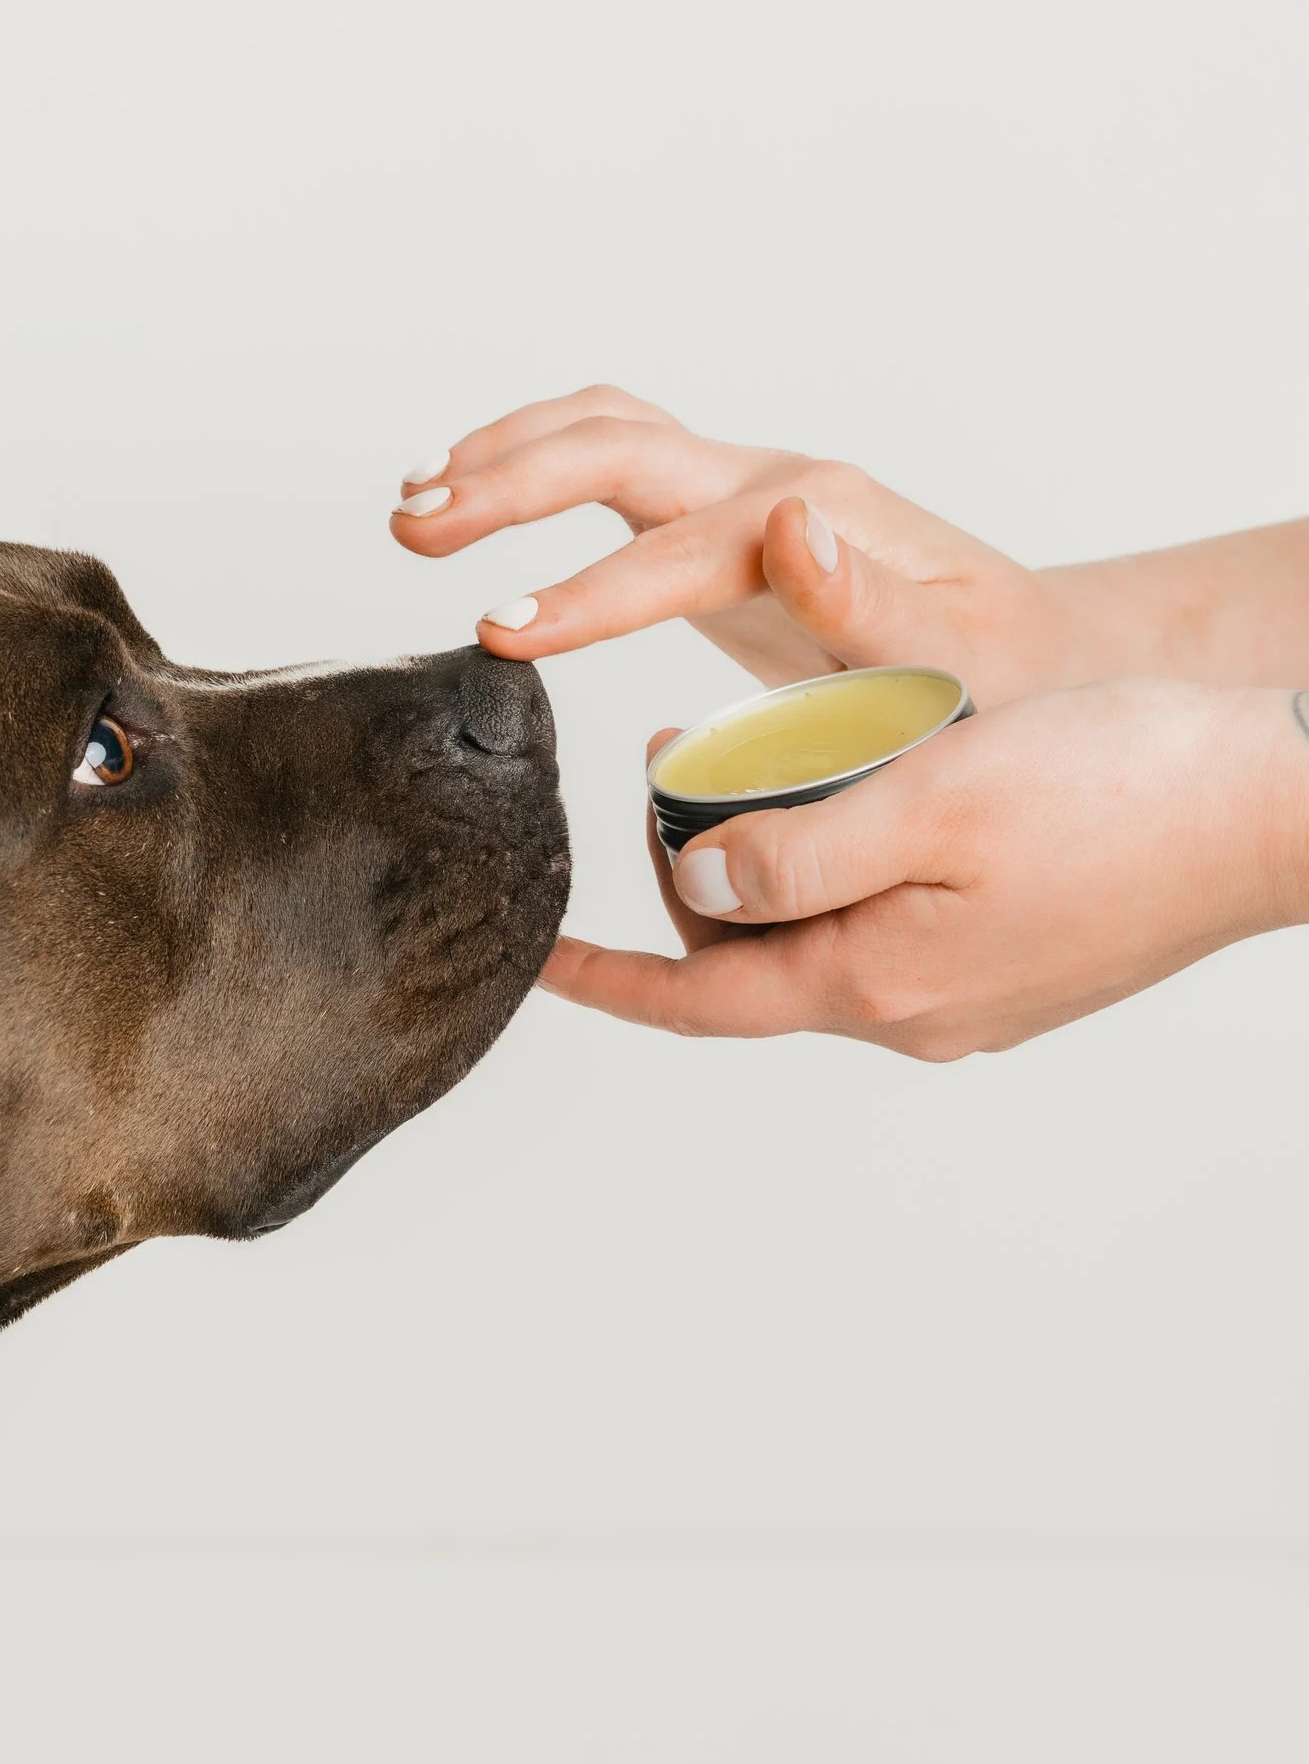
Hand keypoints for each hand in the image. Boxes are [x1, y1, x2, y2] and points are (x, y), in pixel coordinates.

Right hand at [391, 386, 1090, 706]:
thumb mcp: (960, 665)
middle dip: (509, 483)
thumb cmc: (1001, 688)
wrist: (1035, 660)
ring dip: (502, 455)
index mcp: (823, 525)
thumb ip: (875, 607)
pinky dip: (528, 464)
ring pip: (603, 430)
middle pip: (618, 446)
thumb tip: (787, 526)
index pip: (677, 543)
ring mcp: (739, 491)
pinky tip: (462, 498)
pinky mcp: (711, 518)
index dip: (585, 593)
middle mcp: (774, 486)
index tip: (499, 636)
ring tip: (412, 506)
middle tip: (414, 528)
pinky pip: (608, 463)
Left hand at [543, 681, 1308, 1058]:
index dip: (602, 977)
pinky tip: (860, 788)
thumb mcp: (930, 794)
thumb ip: (797, 848)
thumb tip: (700, 879)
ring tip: (760, 751)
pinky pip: (885, 923)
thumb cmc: (1124, 785)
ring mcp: (968, 996)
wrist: (1289, 805)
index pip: (696, 997)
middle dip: (690, 869)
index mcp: (878, 982)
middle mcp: (915, 1013)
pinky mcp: (1011, 963)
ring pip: (816, 935)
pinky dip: (841, 862)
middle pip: (746, 957)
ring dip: (766, 857)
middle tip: (676, 757)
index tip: (530, 956)